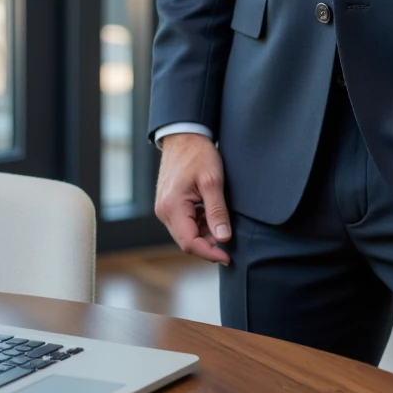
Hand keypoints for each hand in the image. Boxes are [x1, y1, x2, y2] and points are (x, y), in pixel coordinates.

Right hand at [155, 133, 231, 263]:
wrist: (184, 136)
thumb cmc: (198, 154)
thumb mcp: (213, 180)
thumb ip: (217, 211)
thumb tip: (224, 238)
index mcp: (173, 206)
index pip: (190, 243)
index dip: (210, 253)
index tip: (228, 256)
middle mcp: (164, 211)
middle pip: (186, 241)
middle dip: (208, 244)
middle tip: (229, 241)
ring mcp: (164, 208)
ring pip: (185, 233)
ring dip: (204, 234)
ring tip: (222, 224)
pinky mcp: (168, 204)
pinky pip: (183, 223)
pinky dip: (198, 225)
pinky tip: (211, 216)